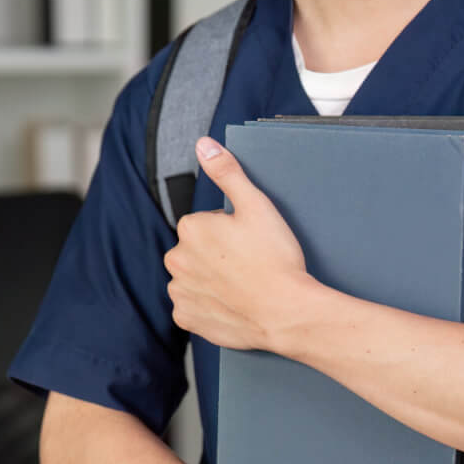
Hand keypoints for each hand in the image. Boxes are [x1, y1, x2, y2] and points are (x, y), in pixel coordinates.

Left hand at [164, 137, 312, 351]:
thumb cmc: (276, 259)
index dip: (230, 230)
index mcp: (190, 228)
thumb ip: (227, 172)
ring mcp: (180, 292)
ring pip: (193, 277)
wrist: (287, 313)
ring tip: (242, 285)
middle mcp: (176, 259)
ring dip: (210, 280)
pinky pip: (192, 307)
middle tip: (248, 263)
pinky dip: (207, 306)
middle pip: (196, 250)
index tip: (250, 242)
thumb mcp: (256, 205)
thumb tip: (203, 145)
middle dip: (216, 254)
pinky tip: (231, 303)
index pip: (205, 222)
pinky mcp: (187, 318)